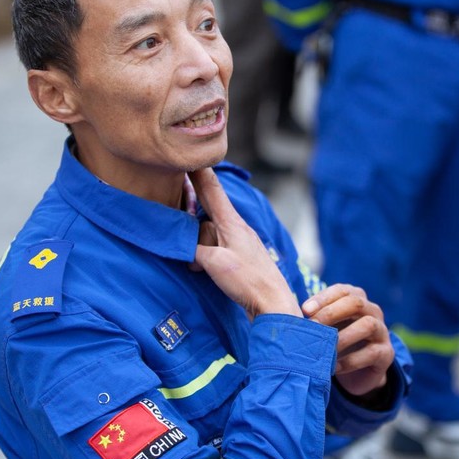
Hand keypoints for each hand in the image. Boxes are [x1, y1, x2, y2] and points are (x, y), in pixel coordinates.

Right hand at [189, 168, 300, 318]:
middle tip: (184, 225)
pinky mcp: (240, 258)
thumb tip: (187, 247)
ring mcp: (240, 243)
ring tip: (200, 265)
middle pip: (206, 216)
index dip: (198, 170)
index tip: (189, 154)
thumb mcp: (216, 263)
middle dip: (193, 224)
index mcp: (232, 223)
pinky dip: (207, 257)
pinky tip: (205, 270)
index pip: (211, 189)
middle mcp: (237, 228)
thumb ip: (196, 249)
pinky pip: (216, 249)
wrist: (274, 304)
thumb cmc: (248, 282)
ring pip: (209, 235)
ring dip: (200, 247)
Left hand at [302, 284, 393, 395]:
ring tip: (324, 348)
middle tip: (313, 327)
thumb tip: (291, 317)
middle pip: (356, 303)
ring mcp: (382, 331)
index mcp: (357, 299)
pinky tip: (333, 367)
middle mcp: (372, 311)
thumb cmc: (337, 343)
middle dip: (332, 313)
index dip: (323, 298)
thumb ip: (315, 319)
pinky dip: (350, 360)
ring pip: (368, 325)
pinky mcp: (386, 353)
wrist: (359, 373)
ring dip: (343, 336)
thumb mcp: (327, 328)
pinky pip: (371, 353)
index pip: (342, 290)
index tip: (304, 310)